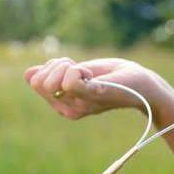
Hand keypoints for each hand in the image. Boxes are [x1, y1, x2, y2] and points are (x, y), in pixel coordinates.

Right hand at [25, 57, 162, 119]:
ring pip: (51, 81)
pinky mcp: (95, 96)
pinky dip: (77, 71)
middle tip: (82, 68)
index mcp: (63, 103)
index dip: (51, 66)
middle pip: (38, 81)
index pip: (34, 80)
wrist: (144, 84)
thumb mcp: (80, 72)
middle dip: (56, 65)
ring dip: (68, 66)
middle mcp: (68, 109)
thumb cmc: (115, 76)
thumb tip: (29, 74)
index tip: (73, 66)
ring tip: (90, 73)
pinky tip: (93, 74)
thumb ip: (56, 74)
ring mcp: (80, 105)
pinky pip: (70, 83)